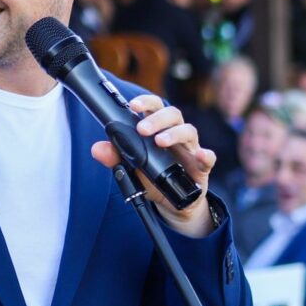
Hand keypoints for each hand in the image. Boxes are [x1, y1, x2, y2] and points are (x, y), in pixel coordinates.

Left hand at [90, 94, 214, 236]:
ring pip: (189, 131)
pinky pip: (208, 157)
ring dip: (174, 133)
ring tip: (160, 141)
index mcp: (159, 130)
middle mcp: (177, 135)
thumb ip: (116, 158)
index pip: (155, 108)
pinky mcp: (202, 167)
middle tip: (142, 129)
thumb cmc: (154, 179)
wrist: (174, 203)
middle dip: (157, 119)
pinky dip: (205, 155)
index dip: (146, 103)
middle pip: (173, 115)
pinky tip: (200, 155)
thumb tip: (97, 148)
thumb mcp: (132, 170)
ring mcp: (191, 149)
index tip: (133, 105)